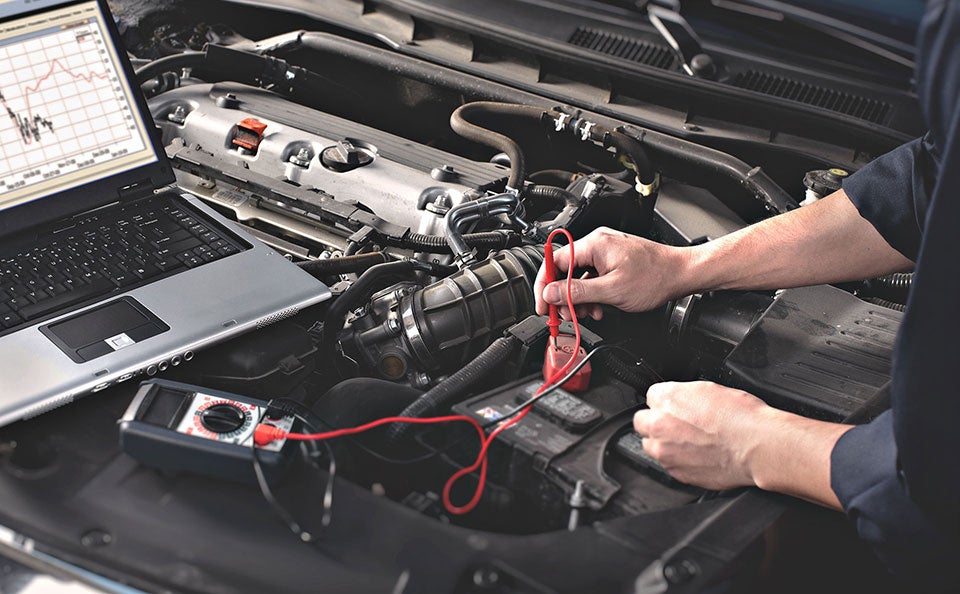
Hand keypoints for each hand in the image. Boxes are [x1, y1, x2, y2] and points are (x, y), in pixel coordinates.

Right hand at [533, 227, 689, 319]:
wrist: (681, 274)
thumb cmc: (654, 277)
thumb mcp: (611, 291)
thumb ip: (577, 292)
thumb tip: (550, 293)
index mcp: (594, 245)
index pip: (554, 261)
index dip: (544, 285)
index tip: (543, 305)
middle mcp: (597, 243)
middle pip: (565, 270)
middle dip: (563, 296)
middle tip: (564, 315)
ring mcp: (605, 251)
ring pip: (578, 276)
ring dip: (578, 298)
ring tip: (586, 314)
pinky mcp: (613, 260)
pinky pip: (592, 277)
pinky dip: (591, 294)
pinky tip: (598, 307)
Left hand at [632, 381, 773, 490]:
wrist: (758, 446)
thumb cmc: (741, 417)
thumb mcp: (709, 389)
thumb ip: (683, 395)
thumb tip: (679, 401)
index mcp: (667, 399)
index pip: (651, 396)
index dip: (666, 402)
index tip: (676, 407)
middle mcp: (659, 425)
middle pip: (643, 422)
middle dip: (657, 422)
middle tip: (678, 425)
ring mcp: (665, 452)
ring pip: (651, 446)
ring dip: (664, 443)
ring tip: (689, 442)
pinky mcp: (676, 472)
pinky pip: (668, 465)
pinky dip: (678, 461)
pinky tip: (698, 455)